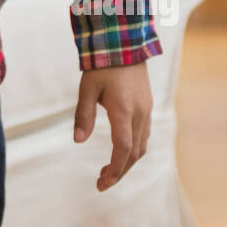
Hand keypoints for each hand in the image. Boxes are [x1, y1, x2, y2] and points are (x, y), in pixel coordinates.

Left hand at [73, 64, 151, 191]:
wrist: (124, 43)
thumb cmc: (102, 65)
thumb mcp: (87, 88)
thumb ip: (83, 115)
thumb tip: (78, 141)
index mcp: (124, 110)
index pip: (123, 149)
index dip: (115, 169)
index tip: (103, 183)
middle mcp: (140, 114)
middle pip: (134, 153)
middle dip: (120, 171)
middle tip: (102, 183)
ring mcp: (147, 110)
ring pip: (142, 146)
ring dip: (127, 162)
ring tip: (109, 171)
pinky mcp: (147, 107)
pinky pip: (144, 135)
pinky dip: (133, 150)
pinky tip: (121, 152)